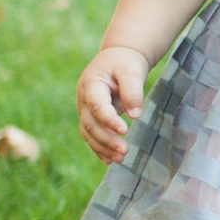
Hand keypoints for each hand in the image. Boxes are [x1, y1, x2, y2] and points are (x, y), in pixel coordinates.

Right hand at [77, 46, 147, 162]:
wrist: (117, 58)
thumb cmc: (125, 62)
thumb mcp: (131, 70)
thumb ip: (132, 90)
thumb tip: (135, 115)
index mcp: (91, 85)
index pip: (97, 105)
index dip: (108, 119)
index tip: (124, 130)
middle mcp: (84, 99)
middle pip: (90, 123)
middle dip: (106, 139)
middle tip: (124, 151)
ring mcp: (85, 109)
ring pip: (89, 132)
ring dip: (103, 147)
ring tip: (121, 158)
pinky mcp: (91, 117)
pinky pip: (91, 135)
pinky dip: (99, 148)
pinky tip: (110, 160)